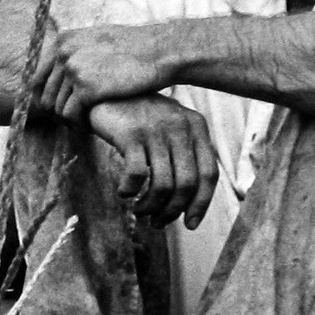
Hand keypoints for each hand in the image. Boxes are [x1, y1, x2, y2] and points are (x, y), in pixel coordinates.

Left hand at [33, 20, 169, 122]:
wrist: (160, 51)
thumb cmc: (134, 48)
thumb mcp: (97, 40)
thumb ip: (75, 52)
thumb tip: (58, 68)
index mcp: (63, 40)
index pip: (39, 77)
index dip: (47, 97)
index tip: (60, 110)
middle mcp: (63, 53)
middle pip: (46, 94)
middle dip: (59, 111)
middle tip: (75, 120)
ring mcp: (73, 70)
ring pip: (57, 107)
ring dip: (70, 120)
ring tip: (85, 123)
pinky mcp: (86, 88)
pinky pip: (70, 115)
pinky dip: (78, 124)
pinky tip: (90, 126)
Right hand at [86, 95, 219, 227]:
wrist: (105, 90)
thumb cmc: (138, 117)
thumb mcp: (169, 127)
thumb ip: (183, 153)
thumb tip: (187, 202)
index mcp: (196, 127)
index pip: (209, 174)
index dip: (201, 204)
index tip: (189, 224)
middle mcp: (181, 127)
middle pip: (186, 185)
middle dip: (172, 211)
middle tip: (156, 222)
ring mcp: (156, 130)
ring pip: (163, 185)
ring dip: (150, 206)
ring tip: (139, 212)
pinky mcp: (131, 134)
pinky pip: (137, 175)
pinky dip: (129, 191)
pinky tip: (123, 193)